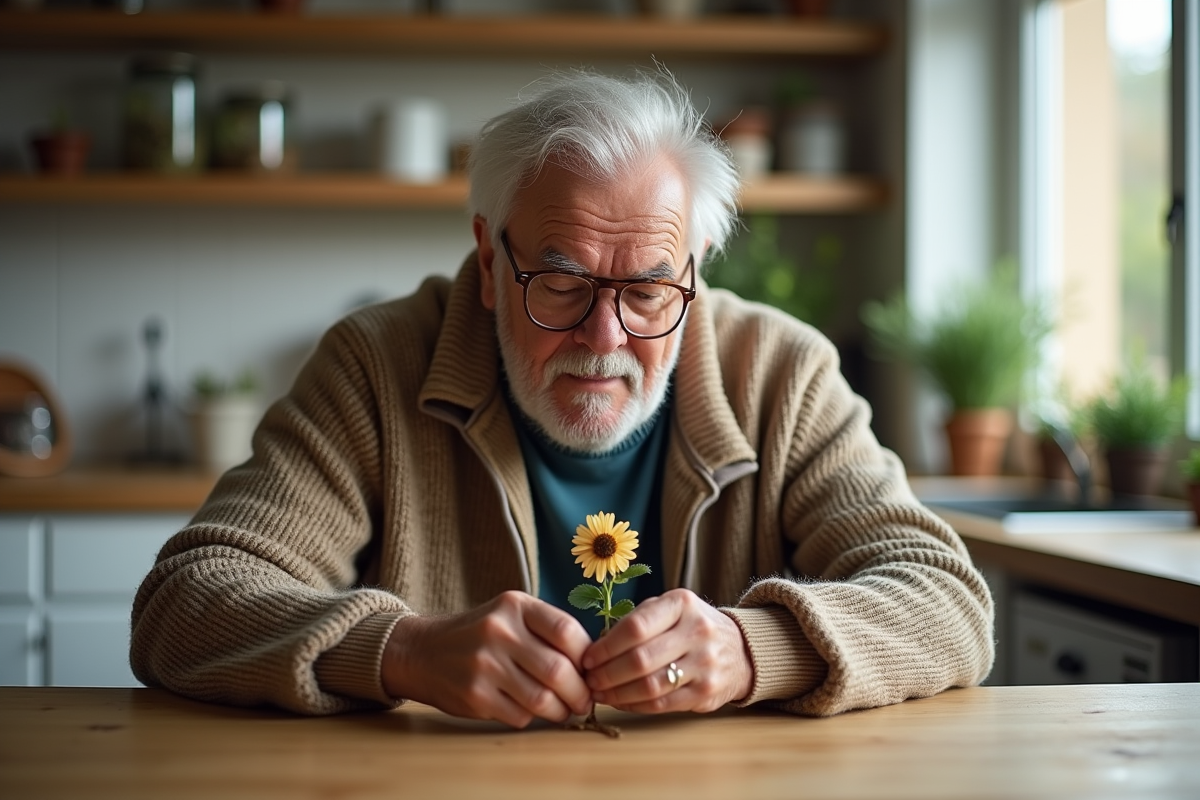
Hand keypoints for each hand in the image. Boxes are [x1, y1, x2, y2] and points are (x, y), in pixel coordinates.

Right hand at [380, 591, 593, 728]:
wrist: (422, 652)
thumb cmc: (480, 634)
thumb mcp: (510, 615)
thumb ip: (548, 631)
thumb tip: (594, 664)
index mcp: (514, 605)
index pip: (567, 630)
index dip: (587, 656)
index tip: (591, 670)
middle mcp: (499, 631)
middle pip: (558, 670)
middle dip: (580, 693)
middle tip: (585, 701)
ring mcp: (484, 665)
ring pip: (542, 699)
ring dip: (561, 711)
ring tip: (563, 710)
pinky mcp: (474, 696)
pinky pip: (520, 716)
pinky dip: (532, 718)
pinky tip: (530, 711)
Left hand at [581, 588, 752, 713]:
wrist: (739, 650)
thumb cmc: (690, 627)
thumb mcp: (670, 609)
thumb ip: (637, 621)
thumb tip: (595, 648)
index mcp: (682, 604)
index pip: (635, 627)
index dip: (606, 646)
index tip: (587, 657)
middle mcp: (697, 632)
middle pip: (641, 659)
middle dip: (607, 673)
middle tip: (588, 679)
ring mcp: (705, 664)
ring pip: (651, 685)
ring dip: (617, 693)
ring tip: (599, 693)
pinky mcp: (706, 692)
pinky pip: (662, 704)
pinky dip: (635, 706)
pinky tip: (619, 702)